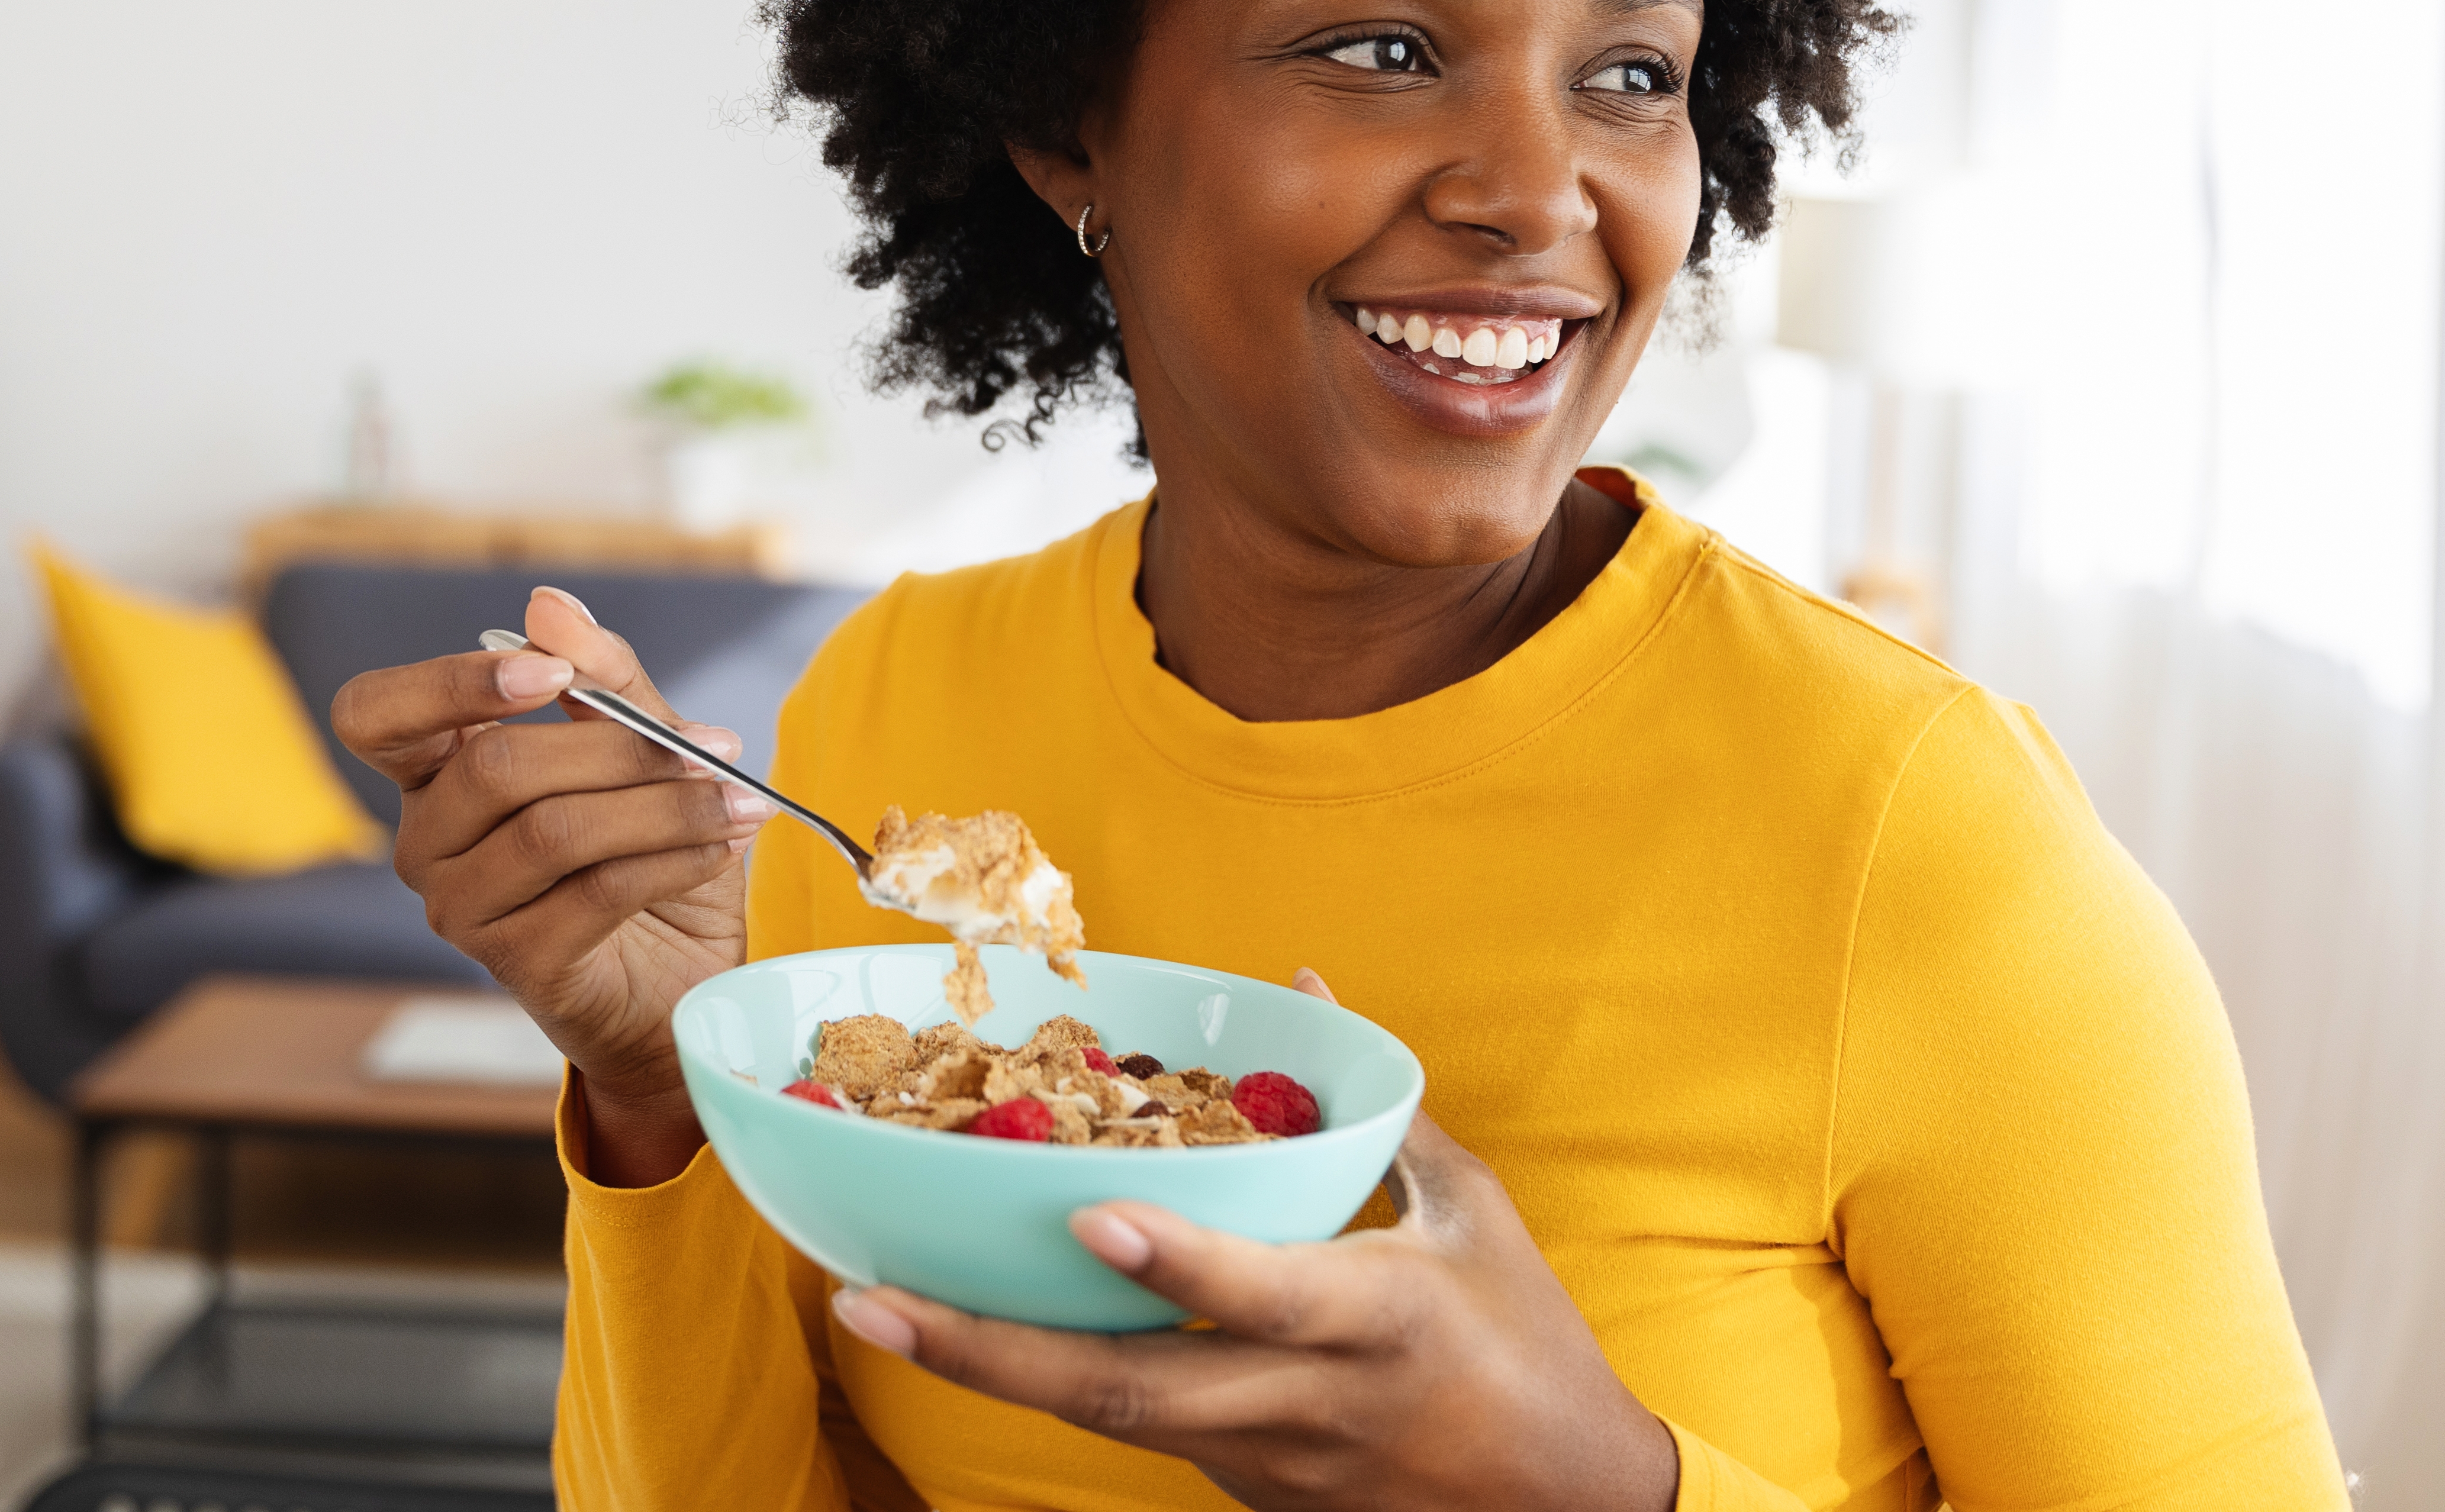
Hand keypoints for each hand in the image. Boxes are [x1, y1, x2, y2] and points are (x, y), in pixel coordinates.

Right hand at [333, 584, 763, 1185]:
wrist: (691, 969)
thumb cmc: (651, 847)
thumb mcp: (644, 745)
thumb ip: (602, 678)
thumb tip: (547, 603)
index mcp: (436, 770)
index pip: (373, 714)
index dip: (447, 683)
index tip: (550, 672)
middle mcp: (428, 840)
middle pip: (492, 765)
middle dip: (616, 747)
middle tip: (711, 745)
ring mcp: (461, 908)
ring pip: (551, 831)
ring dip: (663, 806)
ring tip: (736, 798)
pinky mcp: (515, 963)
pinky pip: (595, 891)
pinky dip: (673, 857)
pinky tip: (722, 844)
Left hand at [825, 971, 1677, 1511]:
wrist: (1573, 1510)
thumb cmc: (1527, 1341)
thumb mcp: (1472, 1214)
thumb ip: (1377, 1108)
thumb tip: (1307, 985)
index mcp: (1376, 1320)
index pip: (1261, 1296)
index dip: (1177, 1262)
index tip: (1089, 1215)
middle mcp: (1306, 1403)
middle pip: (1128, 1390)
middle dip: (988, 1351)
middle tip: (871, 1298)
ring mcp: (1263, 1463)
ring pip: (1110, 1421)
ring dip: (991, 1370)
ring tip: (879, 1307)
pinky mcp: (1242, 1493)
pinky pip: (1139, 1427)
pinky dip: (1057, 1380)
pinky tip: (976, 1332)